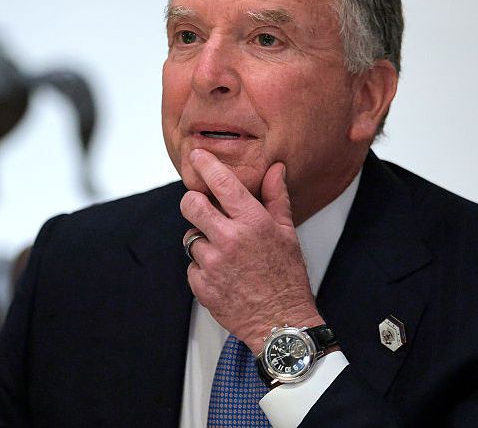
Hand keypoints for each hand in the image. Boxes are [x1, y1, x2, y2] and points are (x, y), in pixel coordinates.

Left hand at [181, 149, 323, 353]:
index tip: (197, 156)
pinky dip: (202, 268)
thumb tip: (275, 169)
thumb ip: (276, 198)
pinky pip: (192, 266)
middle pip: (191, 205)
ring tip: (224, 254)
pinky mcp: (201, 285)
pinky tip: (222, 275)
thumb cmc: (287, 278)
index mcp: (253, 223)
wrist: (281, 322)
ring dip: (202, 242)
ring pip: (190, 237)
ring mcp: (213, 264)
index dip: (205, 165)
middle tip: (202, 208)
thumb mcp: (287, 233)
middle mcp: (230, 239)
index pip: (222, 183)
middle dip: (193, 203)